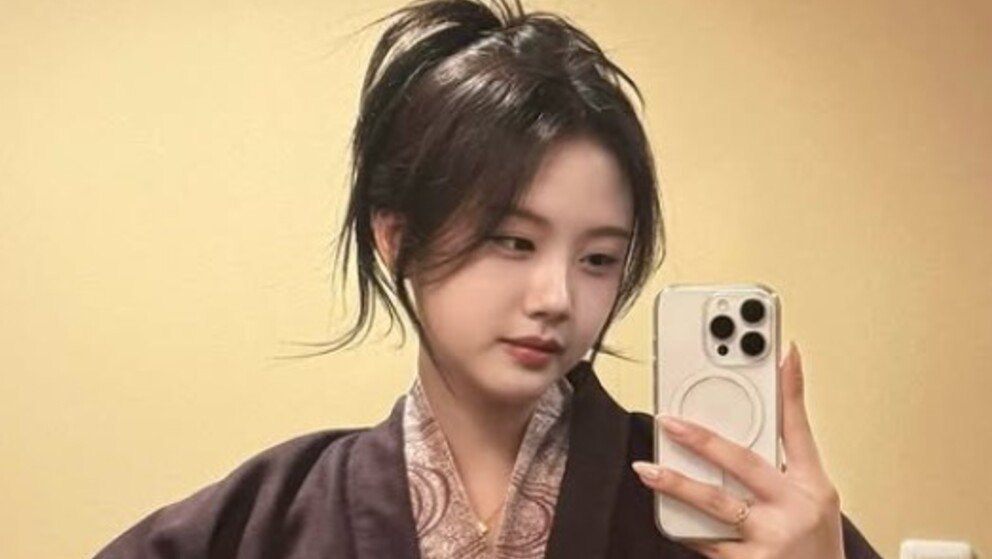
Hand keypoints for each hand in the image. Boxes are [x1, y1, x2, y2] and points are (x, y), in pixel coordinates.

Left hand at [632, 343, 845, 558]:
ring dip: (678, 487)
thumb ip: (793, 443)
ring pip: (716, 508)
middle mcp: (791, 512)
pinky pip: (708, 544)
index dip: (790, 393)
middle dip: (704, 440)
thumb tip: (784, 376)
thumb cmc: (815, 543)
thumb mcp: (818, 492)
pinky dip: (686, 528)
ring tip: (648, 471)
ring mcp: (768, 542)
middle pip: (744, 465)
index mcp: (811, 488)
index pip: (798, 431)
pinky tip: (666, 514)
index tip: (781, 355)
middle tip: (668, 422)